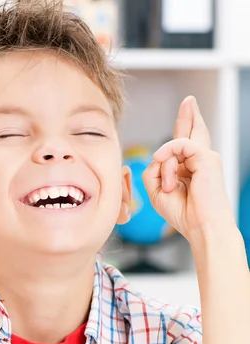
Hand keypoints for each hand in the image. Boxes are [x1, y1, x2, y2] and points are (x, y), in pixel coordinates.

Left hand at [142, 96, 234, 242]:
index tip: (185, 114)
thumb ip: (153, 170)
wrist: (202, 226)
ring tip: (170, 188)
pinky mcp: (206, 157)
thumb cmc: (184, 214)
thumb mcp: (157, 191)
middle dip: (189, 116)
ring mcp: (205, 157)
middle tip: (189, 101)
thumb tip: (157, 155)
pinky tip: (162, 162)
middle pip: (193, 132)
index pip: (185, 144)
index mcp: (191, 170)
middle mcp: (200, 161)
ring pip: (175, 146)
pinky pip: (178, 145)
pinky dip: (167, 156)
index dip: (183, 129)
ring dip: (165, 169)